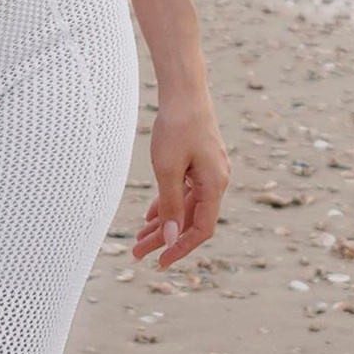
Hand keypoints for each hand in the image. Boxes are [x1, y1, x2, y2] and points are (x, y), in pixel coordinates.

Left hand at [134, 96, 228, 265]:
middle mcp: (216, 182)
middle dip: (164, 239)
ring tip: (139, 238)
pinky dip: (168, 204)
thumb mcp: (167, 169)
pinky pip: (184, 192)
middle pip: (190, 220)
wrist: (184, 91)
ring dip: (164, 223)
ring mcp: (208, 172)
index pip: (201, 230)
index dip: (181, 248)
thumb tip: (170, 239)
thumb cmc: (177, 127)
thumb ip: (170, 206)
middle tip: (137, 254)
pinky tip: (150, 216)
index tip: (160, 262)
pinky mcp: (199, 163)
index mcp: (214, 185)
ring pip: (185, 207)